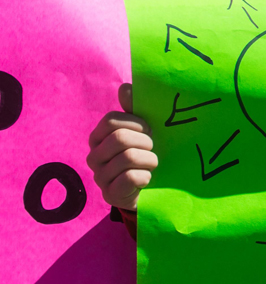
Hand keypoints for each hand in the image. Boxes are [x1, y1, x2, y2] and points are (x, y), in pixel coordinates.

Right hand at [86, 83, 156, 210]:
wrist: (152, 189)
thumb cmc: (146, 153)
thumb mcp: (143, 129)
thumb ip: (135, 109)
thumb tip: (125, 88)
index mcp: (99, 137)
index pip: (111, 120)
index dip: (136, 123)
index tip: (150, 130)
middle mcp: (94, 156)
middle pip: (120, 138)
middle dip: (145, 142)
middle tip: (152, 149)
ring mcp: (100, 177)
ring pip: (128, 157)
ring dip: (150, 160)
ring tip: (152, 165)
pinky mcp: (111, 195)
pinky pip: (130, 178)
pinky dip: (146, 176)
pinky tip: (147, 179)